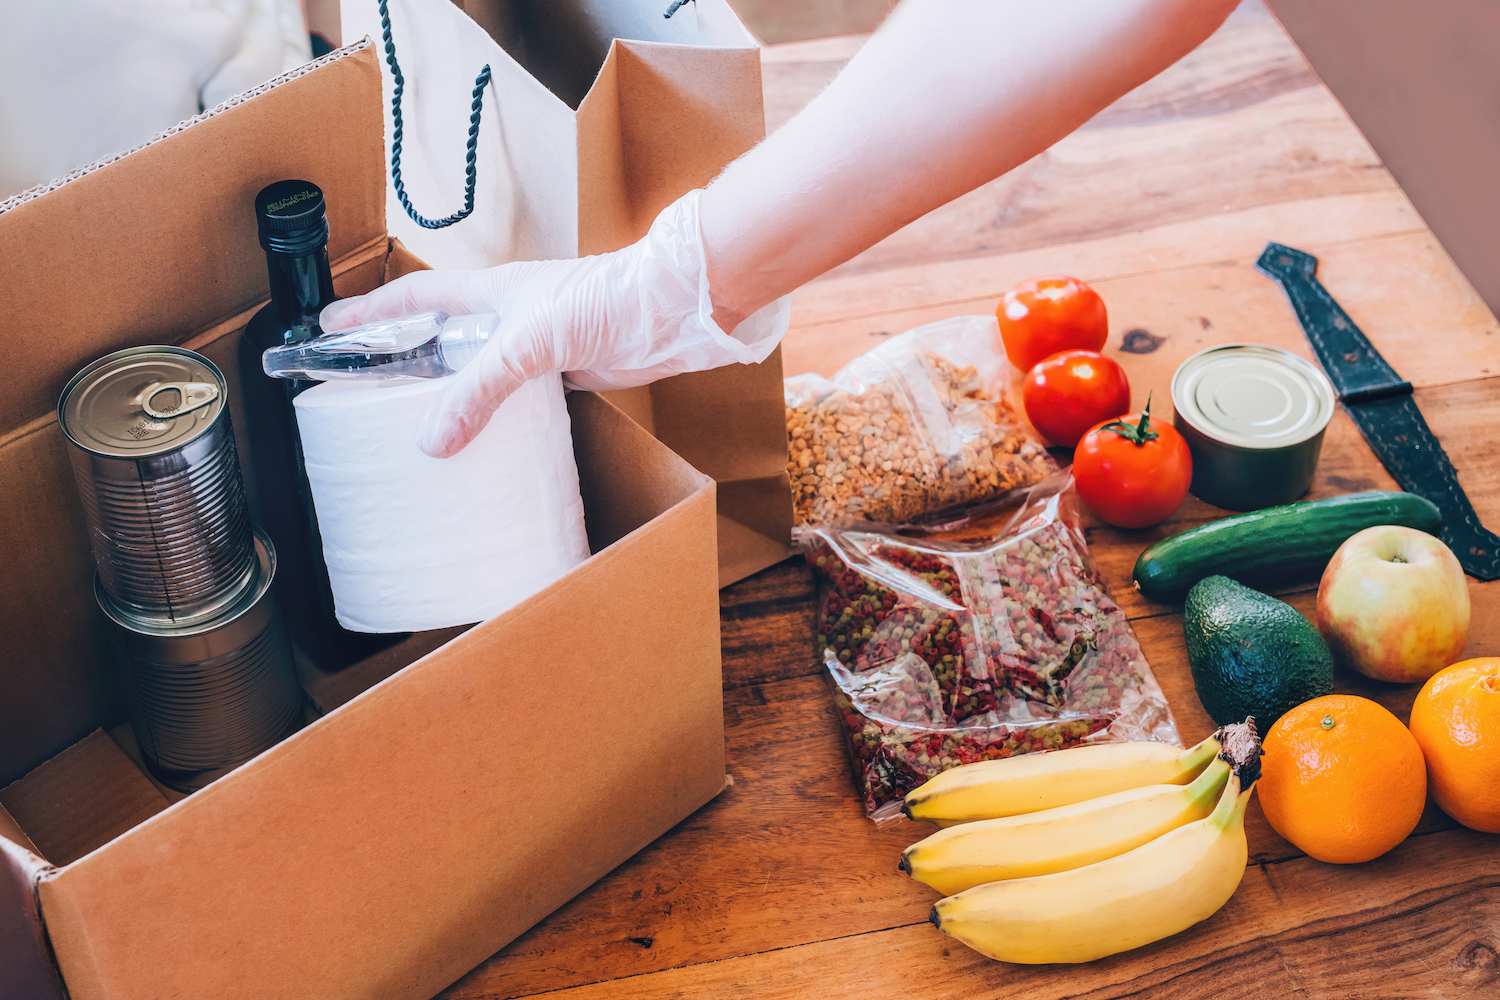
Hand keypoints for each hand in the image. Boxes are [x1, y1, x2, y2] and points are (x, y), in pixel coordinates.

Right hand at [321, 190, 787, 456]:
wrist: (672, 310)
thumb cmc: (607, 299)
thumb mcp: (530, 341)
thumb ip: (480, 388)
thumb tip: (433, 438)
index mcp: (490, 293)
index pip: (414, 298)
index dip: (370, 311)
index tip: (329, 324)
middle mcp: (508, 317)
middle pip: (440, 337)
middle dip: (402, 357)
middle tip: (362, 384)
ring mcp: (537, 346)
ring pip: (478, 371)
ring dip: (450, 393)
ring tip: (412, 424)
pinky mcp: (564, 374)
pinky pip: (515, 399)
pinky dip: (494, 417)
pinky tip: (482, 441)